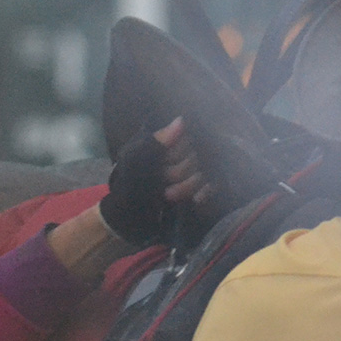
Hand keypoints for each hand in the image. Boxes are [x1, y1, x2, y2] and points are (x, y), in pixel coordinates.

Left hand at [98, 117, 213, 246]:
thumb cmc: (129, 185)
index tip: (166, 159)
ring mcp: (190, 173)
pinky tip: (196, 199)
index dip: (179, 149)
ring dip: (188, 184)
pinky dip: (205, 192)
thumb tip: (182, 121)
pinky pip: (212, 185)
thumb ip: (158, 142)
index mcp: (165, 143)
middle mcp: (180, 154)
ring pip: (205, 170)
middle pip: (197, 154)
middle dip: (181, 170)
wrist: (127, 219)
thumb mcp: (137, 160)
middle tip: (164, 179)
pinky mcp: (198, 190)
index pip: (188, 136)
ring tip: (168, 195)